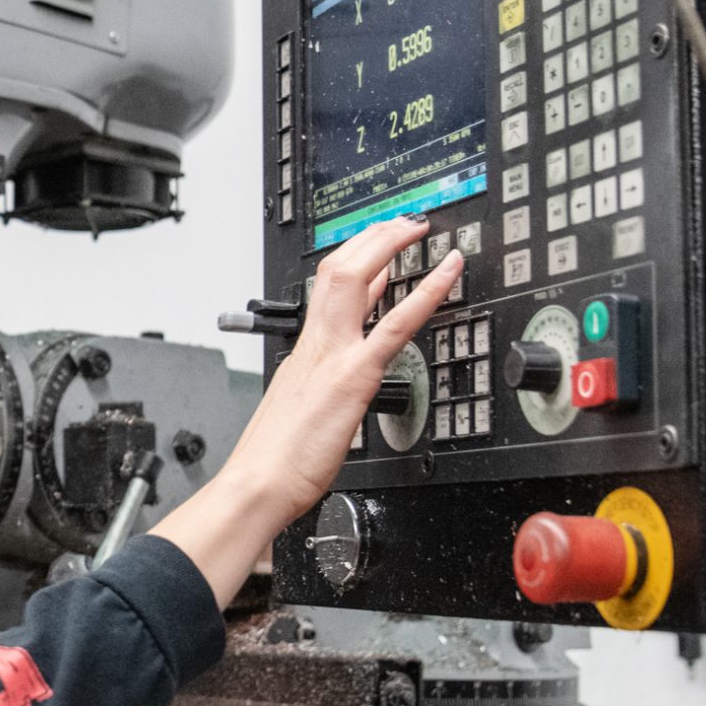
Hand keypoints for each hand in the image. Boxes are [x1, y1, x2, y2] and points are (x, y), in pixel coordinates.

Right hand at [150, 215, 459, 606]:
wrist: (257, 483)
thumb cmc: (272, 462)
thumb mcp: (295, 414)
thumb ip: (314, 395)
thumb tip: (327, 394)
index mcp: (303, 353)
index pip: (330, 292)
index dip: (358, 262)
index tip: (380, 249)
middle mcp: (315, 344)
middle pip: (339, 269)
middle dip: (372, 238)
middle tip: (403, 222)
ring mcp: (333, 355)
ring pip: (357, 278)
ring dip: (389, 245)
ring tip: (418, 227)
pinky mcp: (354, 376)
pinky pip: (395, 324)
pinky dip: (426, 292)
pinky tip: (449, 272)